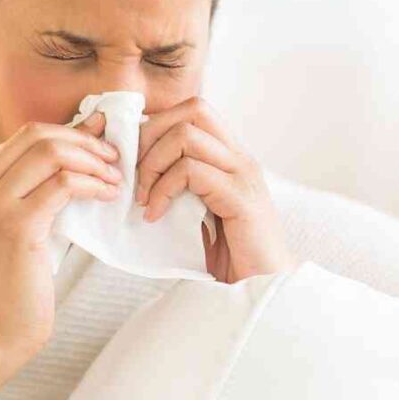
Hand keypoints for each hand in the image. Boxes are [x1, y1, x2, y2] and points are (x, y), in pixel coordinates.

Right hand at [0, 112, 122, 360]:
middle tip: (112, 155)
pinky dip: (92, 184)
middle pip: (34, 135)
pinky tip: (108, 195)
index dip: (67, 131)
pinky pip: (62, 185)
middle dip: (82, 140)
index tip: (100, 137)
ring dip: (91, 160)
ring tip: (114, 177)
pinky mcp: (14, 226)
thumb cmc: (17, 280)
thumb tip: (83, 139)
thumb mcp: (21, 224)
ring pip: (49, 153)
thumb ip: (38, 187)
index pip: (22, 137)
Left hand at [134, 96, 296, 283]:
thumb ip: (181, 188)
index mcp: (231, 158)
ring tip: (144, 198)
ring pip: (186, 135)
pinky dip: (163, 189)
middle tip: (134, 173)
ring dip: (153, 163)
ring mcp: (243, 175)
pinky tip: (155, 214)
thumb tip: (138, 174)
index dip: (157, 125)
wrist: (264, 289)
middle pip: (192, 110)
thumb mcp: (199, 213)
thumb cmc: (230, 258)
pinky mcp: (240, 197)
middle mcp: (240, 158)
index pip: (194, 111)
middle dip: (151, 135)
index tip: (134, 159)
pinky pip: (191, 171)